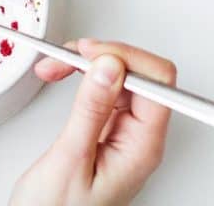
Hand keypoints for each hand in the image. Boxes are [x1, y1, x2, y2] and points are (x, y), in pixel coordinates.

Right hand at [10, 40, 175, 205]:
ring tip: (56, 66)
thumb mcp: (70, 159)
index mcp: (143, 147)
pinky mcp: (108, 130)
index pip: (157, 82)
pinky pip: (106, 90)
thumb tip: (109, 66)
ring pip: (121, 78)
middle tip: (67, 57)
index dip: (124, 58)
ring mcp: (126, 134)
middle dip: (103, 56)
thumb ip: (91, 110)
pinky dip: (82, 77)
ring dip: (88, 64)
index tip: (90, 54)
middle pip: (141, 74)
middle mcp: (140, 138)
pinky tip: (64, 77)